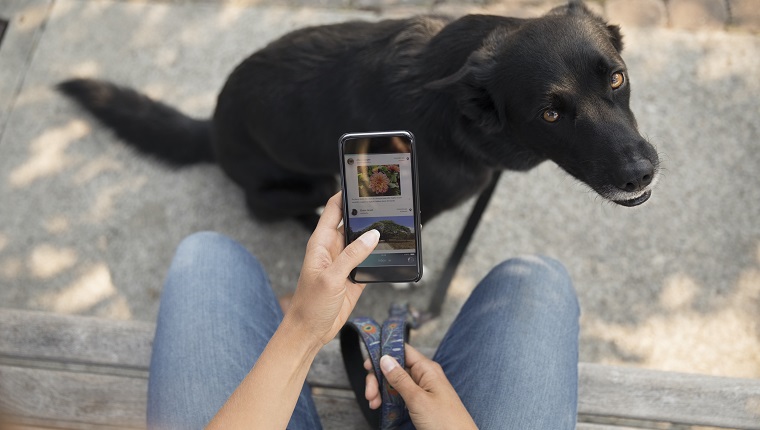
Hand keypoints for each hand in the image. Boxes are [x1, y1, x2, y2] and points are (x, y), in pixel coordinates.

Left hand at [285, 192, 379, 346]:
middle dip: (367, 213)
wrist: (310, 332)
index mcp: (321, 242)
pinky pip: (371, 260)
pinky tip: (394, 250)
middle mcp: (334, 249)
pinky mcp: (355, 277)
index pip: (333, 209)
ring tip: (395, 223)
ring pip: (364, 241)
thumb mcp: (330, 278)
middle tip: (387, 202)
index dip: (346, 194)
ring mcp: (345, 262)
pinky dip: (381, 256)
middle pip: (353, 222)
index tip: (361, 183)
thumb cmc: (310, 305)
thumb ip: (351, 256)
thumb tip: (372, 236)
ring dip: (376, 235)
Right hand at [365, 344, 476, 429]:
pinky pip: (401, 395)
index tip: (367, 364)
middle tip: (369, 394)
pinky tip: (380, 407)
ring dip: (381, 390)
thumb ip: (400, 379)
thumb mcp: (418, 399)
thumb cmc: (445, 422)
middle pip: (395, 367)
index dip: (384, 353)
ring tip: (373, 404)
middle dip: (378, 378)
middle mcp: (424, 375)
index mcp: (427, 368)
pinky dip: (389, 399)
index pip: (402, 350)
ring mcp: (422, 389)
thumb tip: (385, 358)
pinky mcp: (420, 402)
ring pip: (396, 382)